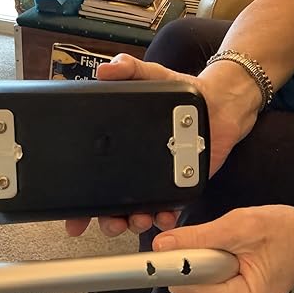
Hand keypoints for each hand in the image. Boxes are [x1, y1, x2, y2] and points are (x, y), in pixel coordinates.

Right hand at [66, 53, 256, 236]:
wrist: (220, 104)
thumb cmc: (183, 93)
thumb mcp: (152, 76)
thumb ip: (129, 70)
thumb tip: (105, 70)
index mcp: (120, 149)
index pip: (92, 181)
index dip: (80, 204)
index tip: (73, 219)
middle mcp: (134, 169)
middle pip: (111, 205)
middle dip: (107, 221)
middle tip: (110, 222)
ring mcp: (155, 181)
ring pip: (136, 213)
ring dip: (133, 222)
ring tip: (138, 219)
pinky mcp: (178, 186)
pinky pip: (166, 209)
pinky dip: (163, 218)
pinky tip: (163, 217)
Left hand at [152, 204, 293, 292]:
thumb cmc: (284, 233)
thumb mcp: (241, 226)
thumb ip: (198, 237)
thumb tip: (162, 245)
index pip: (185, 286)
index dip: (183, 261)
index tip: (191, 246)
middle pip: (185, 290)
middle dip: (197, 264)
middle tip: (226, 250)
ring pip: (189, 291)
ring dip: (203, 269)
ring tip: (233, 257)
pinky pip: (198, 292)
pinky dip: (207, 276)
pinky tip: (229, 267)